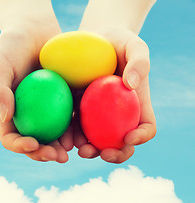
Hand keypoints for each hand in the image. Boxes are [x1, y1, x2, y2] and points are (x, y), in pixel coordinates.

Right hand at [0, 2, 72, 162]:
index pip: (11, 137)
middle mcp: (28, 116)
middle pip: (34, 142)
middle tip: (59, 157)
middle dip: (45, 154)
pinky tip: (84, 133)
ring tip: (73, 150)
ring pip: (54, 136)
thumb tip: (4, 116)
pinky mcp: (63, 103)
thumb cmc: (14, 46)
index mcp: (11, 112)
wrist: (36, 32)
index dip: (20, 146)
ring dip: (63, 147)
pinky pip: (69, 119)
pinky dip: (75, 129)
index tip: (33, 144)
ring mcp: (47, 112)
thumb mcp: (1, 64)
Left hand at [74, 27, 155, 162]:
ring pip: (97, 140)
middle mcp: (118, 115)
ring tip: (80, 149)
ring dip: (90, 150)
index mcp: (136, 104)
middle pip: (121, 142)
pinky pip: (76, 127)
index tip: (129, 137)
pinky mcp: (79, 110)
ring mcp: (98, 115)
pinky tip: (65, 138)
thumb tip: (131, 85)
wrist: (94, 40)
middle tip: (103, 153)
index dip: (141, 136)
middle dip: (115, 153)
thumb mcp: (134, 45)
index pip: (146, 126)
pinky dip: (72, 136)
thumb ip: (139, 62)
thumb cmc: (118, 43)